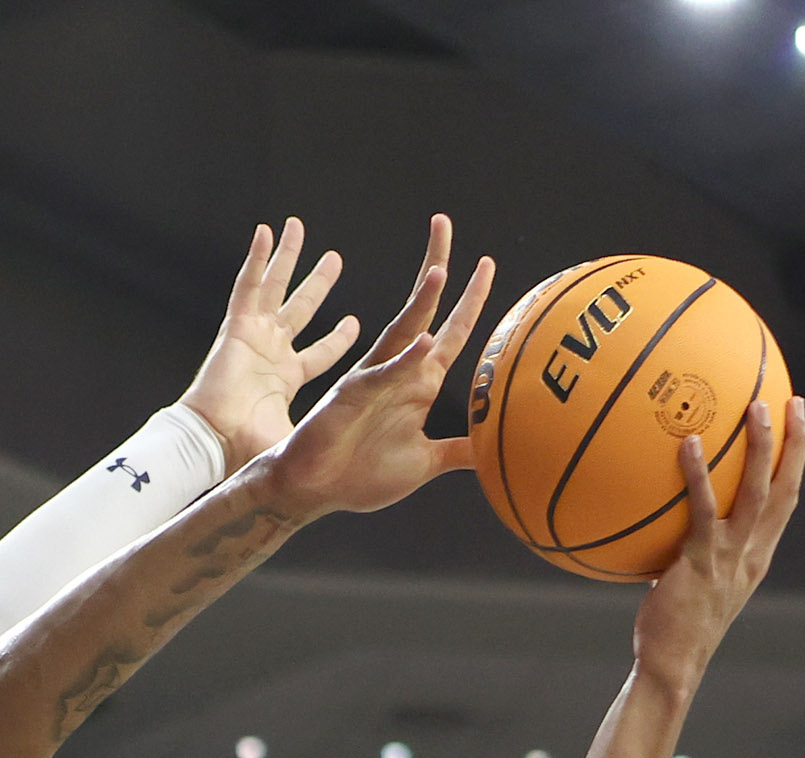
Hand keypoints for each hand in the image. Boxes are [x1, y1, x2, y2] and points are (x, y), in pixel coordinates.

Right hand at [177, 219, 359, 470]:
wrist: (215, 441)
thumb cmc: (248, 448)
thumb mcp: (300, 437)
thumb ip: (326, 436)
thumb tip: (358, 456)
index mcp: (286, 378)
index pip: (318, 353)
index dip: (337, 339)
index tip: (355, 322)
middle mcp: (270, 351)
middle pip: (299, 309)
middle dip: (317, 284)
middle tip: (335, 259)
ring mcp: (253, 336)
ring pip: (274, 287)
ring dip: (286, 258)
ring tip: (296, 227)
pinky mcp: (236, 327)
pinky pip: (247, 285)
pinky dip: (256, 258)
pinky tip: (265, 232)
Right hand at [258, 214, 494, 521]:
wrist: (310, 489)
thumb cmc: (359, 476)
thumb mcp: (425, 463)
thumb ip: (459, 451)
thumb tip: (494, 450)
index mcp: (415, 383)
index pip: (450, 332)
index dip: (469, 300)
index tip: (485, 264)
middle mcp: (396, 370)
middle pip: (424, 310)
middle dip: (437, 267)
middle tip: (444, 222)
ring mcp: (375, 379)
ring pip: (404, 330)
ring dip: (423, 300)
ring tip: (441, 269)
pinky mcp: (354, 395)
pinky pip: (386, 374)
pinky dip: (407, 359)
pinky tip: (428, 341)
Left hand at [632, 391, 804, 691]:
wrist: (673, 665)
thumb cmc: (675, 627)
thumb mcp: (696, 582)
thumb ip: (694, 549)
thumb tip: (668, 517)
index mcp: (757, 557)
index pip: (786, 502)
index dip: (796, 462)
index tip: (797, 424)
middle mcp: (752, 554)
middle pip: (785, 489)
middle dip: (794, 444)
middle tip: (791, 402)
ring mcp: (730, 556)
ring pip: (757, 492)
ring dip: (760, 447)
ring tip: (756, 407)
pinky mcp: (701, 561)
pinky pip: (703, 509)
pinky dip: (698, 475)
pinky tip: (686, 444)